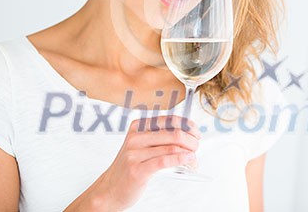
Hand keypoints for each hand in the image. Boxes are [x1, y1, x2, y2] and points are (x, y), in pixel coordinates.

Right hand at [64, 115, 200, 210]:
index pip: (170, 120)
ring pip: (172, 147)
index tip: (196, 133)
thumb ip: (161, 138)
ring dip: (189, 153)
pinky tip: (188, 160)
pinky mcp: (137, 169)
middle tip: (197, 147)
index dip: (188, 125)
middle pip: (174, 133)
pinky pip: (164, 161)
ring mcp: (134, 153)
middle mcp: (136, 137)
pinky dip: (181, 159)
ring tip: (194, 159)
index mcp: (138, 126)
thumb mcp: (142, 146)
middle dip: (191, 140)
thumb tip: (189, 136)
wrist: (110, 189)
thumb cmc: (130, 167)